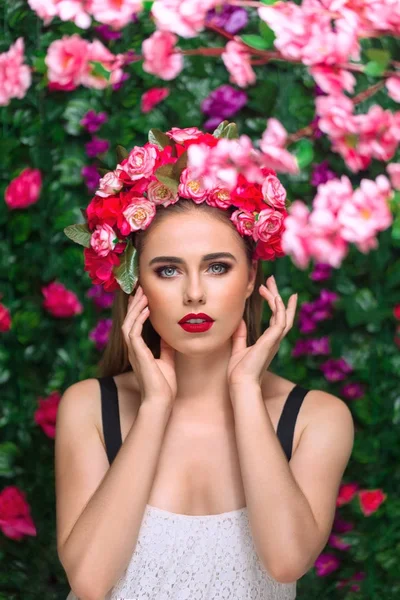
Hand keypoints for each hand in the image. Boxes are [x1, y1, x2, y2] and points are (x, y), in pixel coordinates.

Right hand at [122, 285, 176, 405]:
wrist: (161, 401)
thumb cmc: (164, 386)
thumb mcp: (167, 361)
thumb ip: (166, 349)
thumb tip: (169, 336)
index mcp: (139, 351)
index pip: (134, 325)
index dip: (137, 310)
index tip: (143, 297)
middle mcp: (133, 350)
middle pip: (129, 321)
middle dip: (134, 304)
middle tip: (140, 288)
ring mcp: (134, 352)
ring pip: (128, 323)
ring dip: (135, 308)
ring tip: (142, 294)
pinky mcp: (138, 354)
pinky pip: (134, 332)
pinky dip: (139, 319)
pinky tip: (146, 309)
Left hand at [227, 276, 297, 388]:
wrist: (240, 383)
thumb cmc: (239, 371)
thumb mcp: (238, 348)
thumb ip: (240, 335)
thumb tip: (239, 321)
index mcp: (268, 341)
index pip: (277, 319)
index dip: (278, 305)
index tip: (274, 291)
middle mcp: (274, 340)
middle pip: (283, 313)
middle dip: (278, 295)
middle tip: (272, 280)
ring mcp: (275, 340)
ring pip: (283, 313)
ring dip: (277, 297)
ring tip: (270, 282)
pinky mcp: (272, 340)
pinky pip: (280, 320)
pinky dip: (279, 307)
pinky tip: (274, 297)